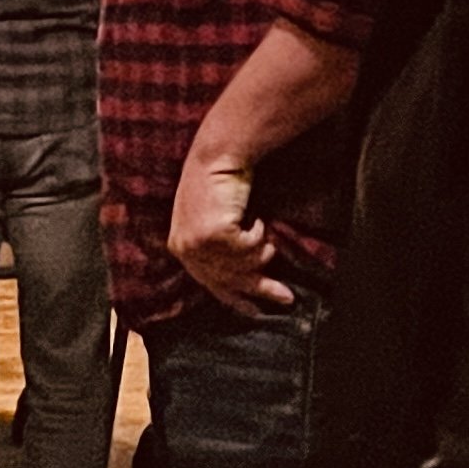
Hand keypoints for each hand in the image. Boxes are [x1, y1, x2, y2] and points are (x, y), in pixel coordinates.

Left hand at [168, 146, 293, 308]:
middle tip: (288, 298)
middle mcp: (185, 250)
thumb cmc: (218, 183)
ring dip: (262, 249)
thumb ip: (218, 248)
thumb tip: (247, 276)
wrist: (217, 155)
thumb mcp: (211, 219)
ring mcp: (199, 244)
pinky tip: (255, 216)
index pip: (210, 284)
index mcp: (181, 248)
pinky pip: (251, 246)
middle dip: (262, 290)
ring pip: (246, 264)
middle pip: (230, 282)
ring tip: (265, 233)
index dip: (235, 299)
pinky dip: (259, 232)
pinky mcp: (215, 235)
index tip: (256, 312)